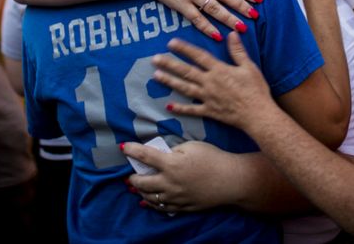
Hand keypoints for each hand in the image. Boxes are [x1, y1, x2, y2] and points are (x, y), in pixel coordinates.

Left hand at [123, 141, 240, 212]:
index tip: (123, 147)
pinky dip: (152, 204)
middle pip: (142, 183)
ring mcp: (175, 197)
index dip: (132, 150)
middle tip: (130, 174)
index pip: (145, 156)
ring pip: (150, 197)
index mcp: (171, 164)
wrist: (230, 180)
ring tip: (136, 187)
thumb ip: (174, 150)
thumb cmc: (213, 158)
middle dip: (132, 178)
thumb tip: (163, 155)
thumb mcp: (192, 146)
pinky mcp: (182, 206)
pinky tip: (147, 201)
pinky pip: (162, 207)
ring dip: (140, 192)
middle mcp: (169, 183)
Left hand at [151, 32, 275, 129]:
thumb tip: (231, 33)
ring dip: (170, 81)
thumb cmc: (256, 90)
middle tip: (154, 59)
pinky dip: (180, 108)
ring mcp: (207, 98)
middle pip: (186, 71)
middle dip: (170, 64)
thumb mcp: (249, 67)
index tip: (171, 43)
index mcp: (219, 70)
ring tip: (156, 76)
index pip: (198, 56)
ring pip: (185, 88)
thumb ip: (238, 51)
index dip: (184, 49)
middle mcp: (210, 83)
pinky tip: (168, 105)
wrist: (258, 115)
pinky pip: (192, 109)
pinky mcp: (209, 111)